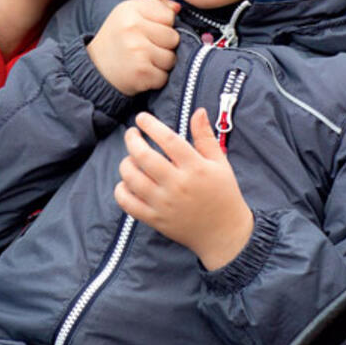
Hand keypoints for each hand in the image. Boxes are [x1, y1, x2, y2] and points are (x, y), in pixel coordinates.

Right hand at [86, 0, 181, 95]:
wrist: (95, 67)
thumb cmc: (117, 39)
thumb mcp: (129, 14)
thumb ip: (154, 5)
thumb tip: (177, 7)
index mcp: (130, 10)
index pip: (169, 16)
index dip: (163, 25)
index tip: (148, 30)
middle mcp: (132, 27)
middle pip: (173, 38)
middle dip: (164, 46)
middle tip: (145, 48)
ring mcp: (137, 50)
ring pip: (171, 59)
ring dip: (161, 64)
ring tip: (143, 60)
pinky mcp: (141, 72)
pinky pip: (164, 77)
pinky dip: (155, 79)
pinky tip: (141, 73)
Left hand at [114, 110, 253, 270]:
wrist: (225, 234)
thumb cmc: (224, 194)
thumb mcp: (220, 163)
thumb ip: (206, 137)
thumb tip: (198, 110)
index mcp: (196, 168)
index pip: (167, 140)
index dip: (151, 125)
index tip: (141, 118)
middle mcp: (178, 185)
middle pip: (144, 157)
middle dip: (132, 140)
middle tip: (132, 133)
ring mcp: (164, 204)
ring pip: (132, 178)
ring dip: (126, 163)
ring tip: (131, 158)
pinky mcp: (155, 219)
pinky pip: (128, 203)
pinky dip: (121, 190)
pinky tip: (127, 182)